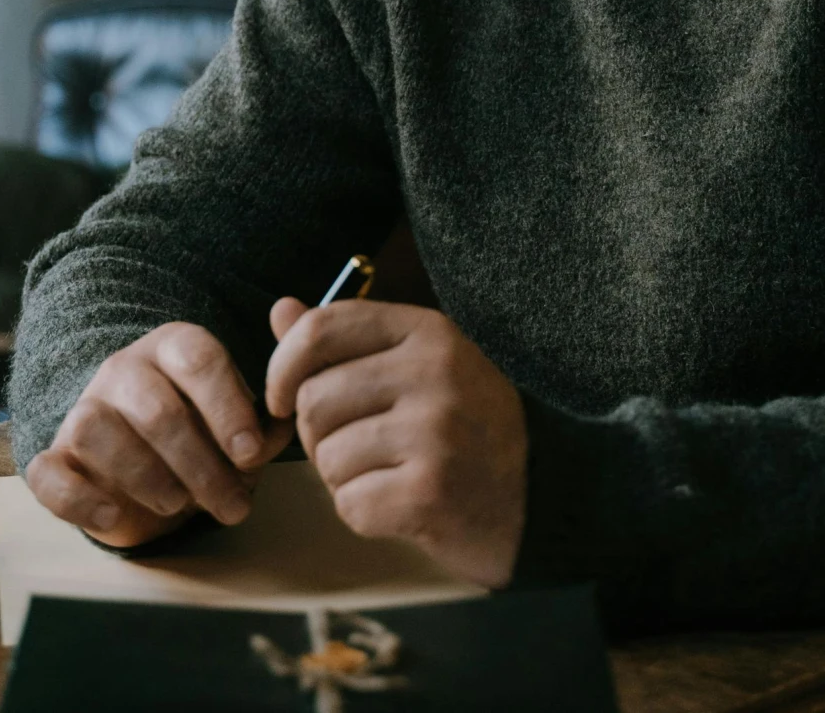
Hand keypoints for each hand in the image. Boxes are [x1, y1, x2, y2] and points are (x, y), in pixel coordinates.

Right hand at [26, 322, 291, 547]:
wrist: (147, 469)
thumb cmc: (205, 439)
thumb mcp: (244, 425)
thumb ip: (271, 414)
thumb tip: (288, 373)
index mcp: (174, 349)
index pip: (198, 358)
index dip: (227, 407)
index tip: (251, 455)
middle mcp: (124, 371)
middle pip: (155, 406)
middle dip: (200, 464)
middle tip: (232, 506)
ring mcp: (83, 411)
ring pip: (98, 428)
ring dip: (146, 476)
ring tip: (178, 506)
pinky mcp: (56, 458)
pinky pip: (48, 473)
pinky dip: (78, 498)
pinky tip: (114, 517)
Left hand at [263, 297, 526, 587]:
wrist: (544, 501)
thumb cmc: (471, 432)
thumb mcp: (421, 368)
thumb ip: (349, 339)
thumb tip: (281, 310)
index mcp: (429, 332)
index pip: (321, 328)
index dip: (282, 365)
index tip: (280, 399)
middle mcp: (434, 373)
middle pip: (312, 399)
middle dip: (318, 435)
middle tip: (362, 450)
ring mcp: (435, 432)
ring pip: (327, 456)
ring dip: (343, 478)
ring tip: (391, 476)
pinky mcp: (430, 491)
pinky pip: (349, 503)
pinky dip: (365, 514)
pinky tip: (403, 506)